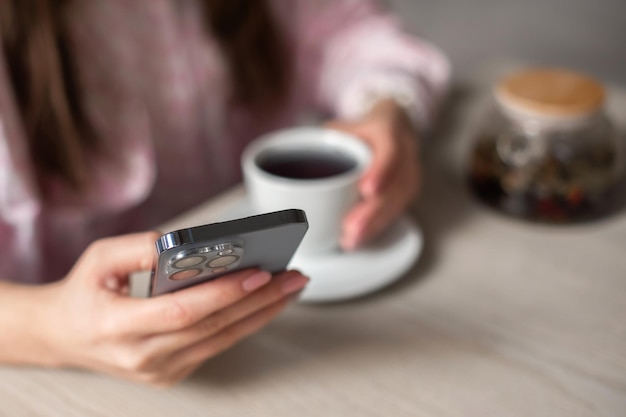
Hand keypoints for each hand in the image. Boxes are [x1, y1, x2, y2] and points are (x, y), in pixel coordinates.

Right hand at [36, 232, 307, 385]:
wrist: (64, 335)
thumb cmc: (83, 292)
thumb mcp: (99, 257)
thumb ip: (141, 247)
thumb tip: (187, 243)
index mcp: (118, 326)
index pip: (182, 311)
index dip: (223, 293)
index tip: (259, 273)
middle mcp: (141, 356)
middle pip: (213, 327)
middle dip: (259, 300)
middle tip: (293, 276)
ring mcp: (159, 370)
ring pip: (222, 340)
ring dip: (261, 312)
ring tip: (289, 288)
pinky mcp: (171, 373)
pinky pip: (215, 345)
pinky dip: (243, 322)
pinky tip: (264, 303)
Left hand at [327, 99, 420, 249]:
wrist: (388, 129)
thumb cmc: (356, 131)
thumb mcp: (336, 128)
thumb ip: (314, 144)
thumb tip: (275, 177)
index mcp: (388, 127)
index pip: (390, 146)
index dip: (381, 169)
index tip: (365, 190)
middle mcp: (406, 151)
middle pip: (395, 184)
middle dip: (372, 211)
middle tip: (350, 229)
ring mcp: (409, 173)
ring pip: (397, 202)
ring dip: (373, 225)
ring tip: (349, 241)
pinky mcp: (406, 193)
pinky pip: (394, 212)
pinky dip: (374, 228)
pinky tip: (356, 240)